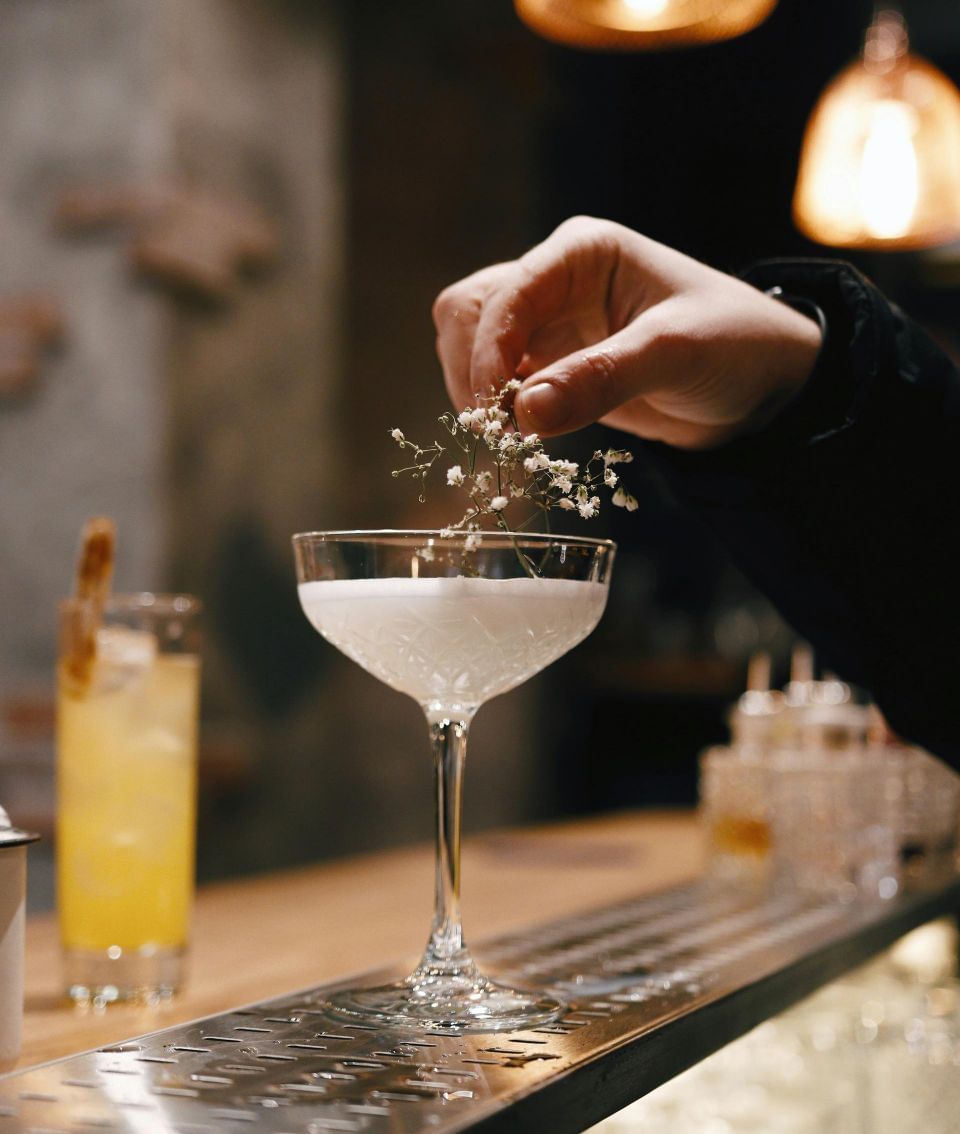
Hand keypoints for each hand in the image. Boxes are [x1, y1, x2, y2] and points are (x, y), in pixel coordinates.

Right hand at [433, 217, 822, 449]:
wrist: (764, 385)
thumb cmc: (734, 344)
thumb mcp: (673, 354)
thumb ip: (600, 378)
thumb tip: (525, 413)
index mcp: (582, 252)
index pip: (505, 293)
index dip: (488, 351)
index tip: (497, 410)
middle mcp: (555, 280)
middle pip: (468, 311)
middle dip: (471, 369)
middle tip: (495, 429)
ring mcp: (550, 323)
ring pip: (471, 345)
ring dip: (476, 392)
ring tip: (509, 439)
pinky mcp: (554, 365)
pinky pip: (500, 383)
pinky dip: (498, 412)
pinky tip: (520, 440)